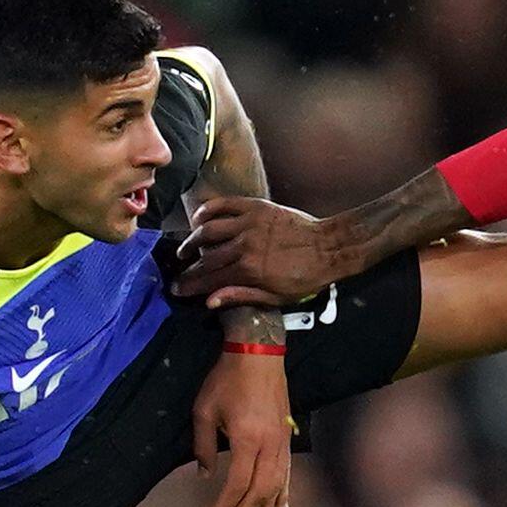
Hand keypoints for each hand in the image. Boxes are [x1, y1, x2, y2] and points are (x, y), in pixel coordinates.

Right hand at [175, 193, 347, 308]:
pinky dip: (209, 210)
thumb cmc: (305, 277)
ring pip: (209, 230)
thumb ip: (240, 296)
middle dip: (188, 268)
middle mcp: (245, 246)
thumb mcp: (275, 296)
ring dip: (193, 240)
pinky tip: (199, 218)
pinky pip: (225, 205)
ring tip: (185, 249)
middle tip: (178, 273)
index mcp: (249, 271)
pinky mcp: (257, 207)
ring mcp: (249, 224)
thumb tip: (210, 301)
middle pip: (206, 257)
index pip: (210, 279)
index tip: (177, 289)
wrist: (329, 248)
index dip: (190, 285)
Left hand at [195, 343, 295, 506]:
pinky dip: (284, 492)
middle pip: (259, 490)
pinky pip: (288, 471)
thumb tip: (205, 475)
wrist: (258, 354)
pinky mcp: (287, 437)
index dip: (226, 504)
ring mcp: (282, 442)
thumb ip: (203, 446)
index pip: (238, 483)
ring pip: (276, 485)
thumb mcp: (204, 411)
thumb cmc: (226, 380)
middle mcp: (269, 445)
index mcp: (247, 440)